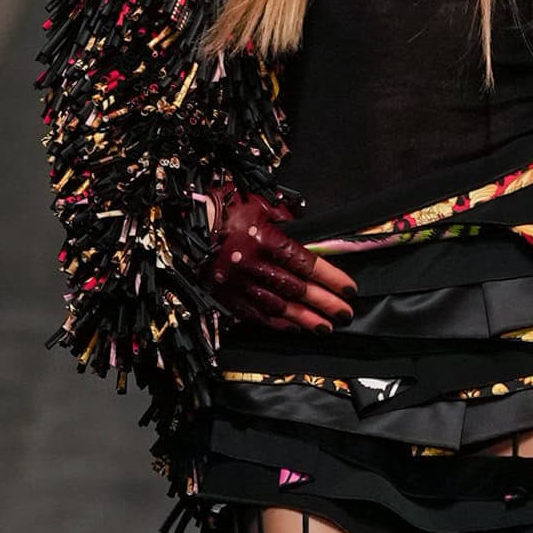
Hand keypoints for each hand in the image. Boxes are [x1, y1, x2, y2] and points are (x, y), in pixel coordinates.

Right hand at [206, 183, 355, 332]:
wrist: (184, 222)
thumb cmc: (225, 207)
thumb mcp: (261, 205)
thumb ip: (287, 222)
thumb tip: (310, 236)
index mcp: (265, 240)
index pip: (307, 264)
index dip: (331, 279)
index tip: (348, 289)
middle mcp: (253, 265)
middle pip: (297, 289)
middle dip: (325, 303)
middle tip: (345, 314)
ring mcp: (238, 283)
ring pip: (279, 306)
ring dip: (305, 319)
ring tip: (326, 327)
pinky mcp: (226, 295)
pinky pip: (256, 314)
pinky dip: (277, 323)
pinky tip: (294, 327)